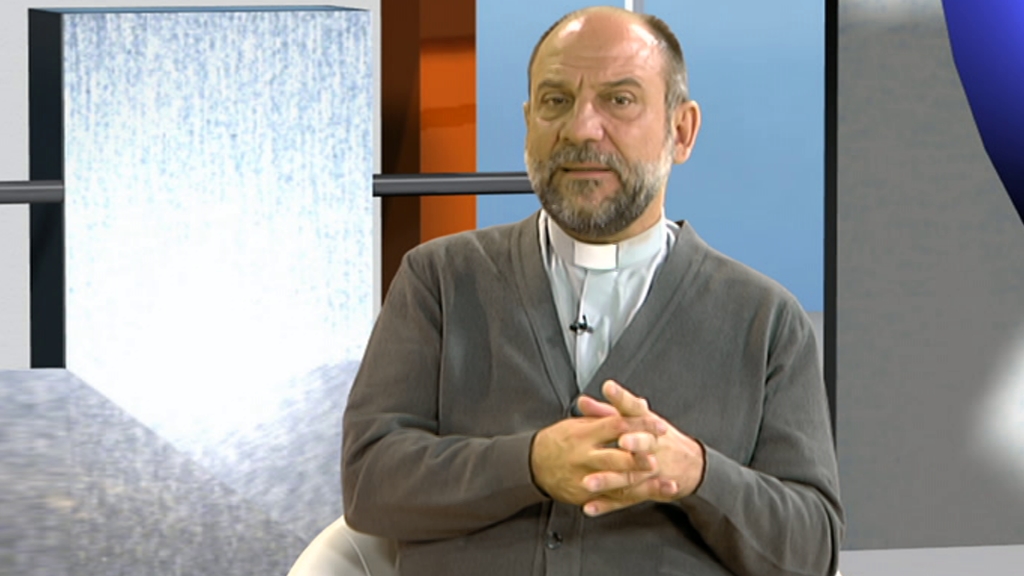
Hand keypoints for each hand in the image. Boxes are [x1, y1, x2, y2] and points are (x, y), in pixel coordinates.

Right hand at [530, 411, 666, 505]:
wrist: (533, 464)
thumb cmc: (558, 440)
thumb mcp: (578, 422)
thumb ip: (605, 416)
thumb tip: (631, 403)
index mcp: (583, 433)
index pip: (617, 426)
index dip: (640, 425)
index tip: (659, 426)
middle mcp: (582, 455)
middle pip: (616, 455)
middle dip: (639, 456)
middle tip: (658, 454)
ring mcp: (582, 476)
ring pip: (614, 479)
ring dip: (636, 477)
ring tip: (654, 475)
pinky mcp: (582, 494)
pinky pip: (607, 497)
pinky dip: (627, 496)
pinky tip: (643, 492)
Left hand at [576, 380, 705, 515]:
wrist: (691, 465)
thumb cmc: (658, 437)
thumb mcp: (638, 419)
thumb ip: (608, 411)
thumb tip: (582, 401)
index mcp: (648, 424)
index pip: (635, 407)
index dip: (622, 397)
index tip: (609, 387)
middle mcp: (653, 446)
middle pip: (644, 442)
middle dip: (633, 442)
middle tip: (620, 442)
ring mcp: (651, 471)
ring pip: (630, 475)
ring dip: (610, 480)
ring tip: (589, 483)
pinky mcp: (645, 491)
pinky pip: (625, 499)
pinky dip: (607, 505)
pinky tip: (590, 507)